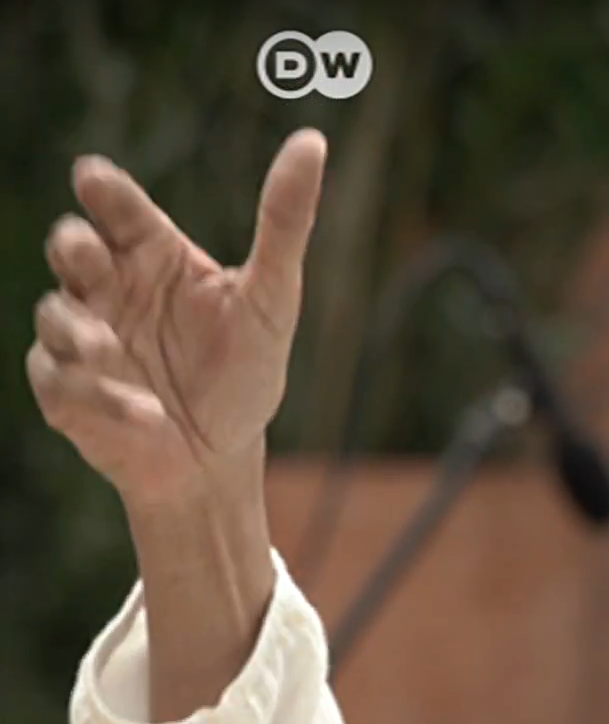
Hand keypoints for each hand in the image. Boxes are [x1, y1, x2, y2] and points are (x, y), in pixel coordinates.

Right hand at [29, 129, 326, 507]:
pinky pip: (67, 385)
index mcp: (152, 255)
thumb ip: (285, 222)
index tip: (94, 178)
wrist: (219, 455)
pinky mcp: (66, 392)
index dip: (104, 190)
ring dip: (80, 330)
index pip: (122, 210)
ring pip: (56, 315)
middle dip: (73, 247)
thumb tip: (311, 141)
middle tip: (85, 251)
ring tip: (109, 347)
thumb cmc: (243, 370)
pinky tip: (146, 414)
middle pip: (72, 249)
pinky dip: (102, 398)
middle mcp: (108, 288)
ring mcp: (81, 339)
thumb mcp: (272, 297)